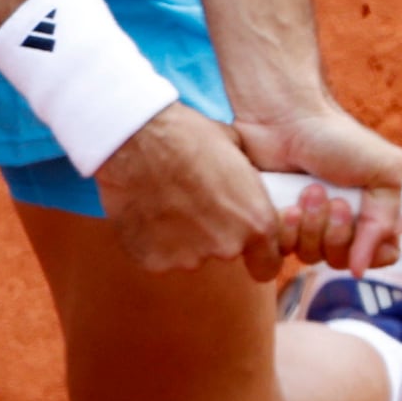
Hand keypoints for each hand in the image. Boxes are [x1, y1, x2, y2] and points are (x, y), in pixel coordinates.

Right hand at [88, 103, 286, 275]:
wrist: (134, 139)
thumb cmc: (187, 135)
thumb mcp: (235, 148)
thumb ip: (245, 183)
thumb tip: (245, 187)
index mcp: (256, 222)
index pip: (268, 265)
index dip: (257, 254)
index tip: (244, 241)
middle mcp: (226, 247)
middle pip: (225, 252)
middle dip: (214, 233)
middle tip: (194, 202)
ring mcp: (187, 258)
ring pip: (189, 254)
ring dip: (181, 236)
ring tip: (164, 201)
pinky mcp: (152, 260)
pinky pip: (157, 254)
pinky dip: (152, 239)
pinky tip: (145, 209)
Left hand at [230, 97, 401, 281]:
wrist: (284, 119)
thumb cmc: (336, 138)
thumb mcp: (384, 171)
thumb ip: (384, 220)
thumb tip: (360, 270)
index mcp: (372, 213)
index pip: (382, 256)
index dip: (372, 250)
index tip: (363, 224)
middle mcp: (340, 225)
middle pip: (342, 261)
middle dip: (337, 231)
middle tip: (331, 197)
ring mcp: (305, 227)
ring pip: (311, 257)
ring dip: (311, 226)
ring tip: (307, 192)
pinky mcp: (275, 225)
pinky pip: (281, 251)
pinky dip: (286, 230)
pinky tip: (286, 205)